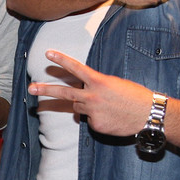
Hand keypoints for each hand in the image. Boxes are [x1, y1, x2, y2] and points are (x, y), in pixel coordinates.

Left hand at [28, 50, 152, 135]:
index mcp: (99, 81)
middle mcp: (92, 96)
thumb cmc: (135, 96)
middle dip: (45, 90)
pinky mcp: (96, 125)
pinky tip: (112, 118)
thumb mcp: (115, 84)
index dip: (61, 60)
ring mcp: (92, 112)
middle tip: (31, 89)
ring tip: (106, 106)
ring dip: (85, 105)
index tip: (48, 53)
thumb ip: (96, 86)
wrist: (149, 114)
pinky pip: (90, 121)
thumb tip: (83, 94)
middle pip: (64, 93)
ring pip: (78, 108)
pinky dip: (98, 119)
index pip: (76, 68)